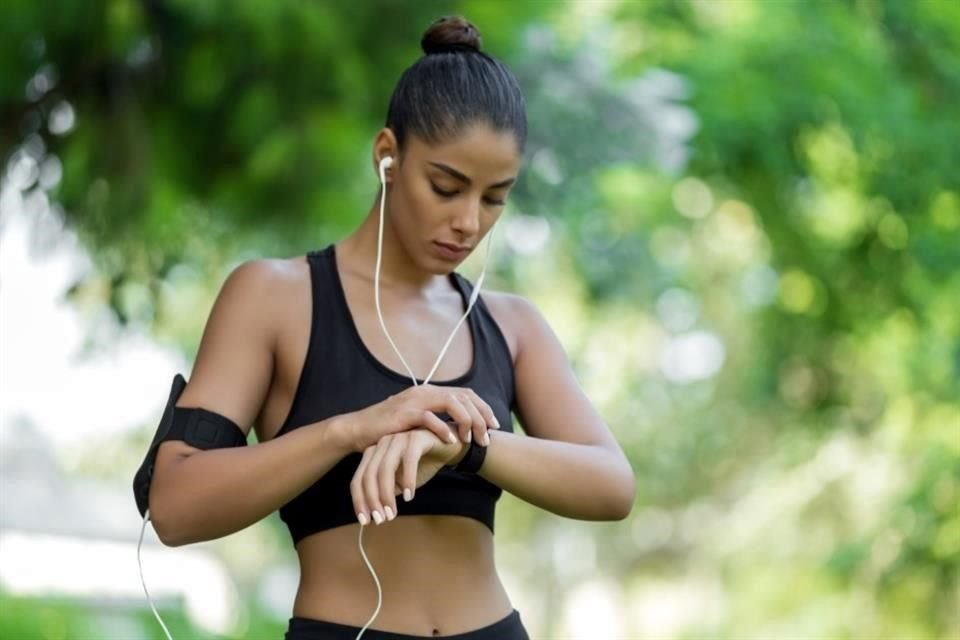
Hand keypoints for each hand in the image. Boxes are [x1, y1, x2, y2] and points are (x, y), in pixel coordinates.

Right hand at [341, 384, 498, 452]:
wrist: (359, 429)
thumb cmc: (390, 429)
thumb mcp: (417, 421)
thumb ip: (437, 419)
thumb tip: (461, 428)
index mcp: (430, 391)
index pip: (465, 394)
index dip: (483, 408)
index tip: (494, 425)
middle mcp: (425, 391)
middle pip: (463, 397)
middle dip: (480, 417)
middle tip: (487, 438)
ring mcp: (414, 400)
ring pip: (451, 403)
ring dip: (466, 421)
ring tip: (472, 440)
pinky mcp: (404, 414)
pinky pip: (429, 418)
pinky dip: (444, 428)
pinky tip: (452, 441)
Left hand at [350, 429, 464, 524]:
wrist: (448, 446)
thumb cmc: (423, 463)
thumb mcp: (401, 481)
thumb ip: (388, 491)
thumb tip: (375, 512)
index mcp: (374, 452)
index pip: (359, 479)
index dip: (360, 501)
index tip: (365, 521)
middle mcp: (382, 443)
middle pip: (369, 475)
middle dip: (373, 501)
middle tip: (381, 519)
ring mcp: (398, 438)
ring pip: (385, 469)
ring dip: (387, 494)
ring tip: (393, 512)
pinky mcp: (416, 438)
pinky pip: (408, 461)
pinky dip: (408, 480)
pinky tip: (410, 496)